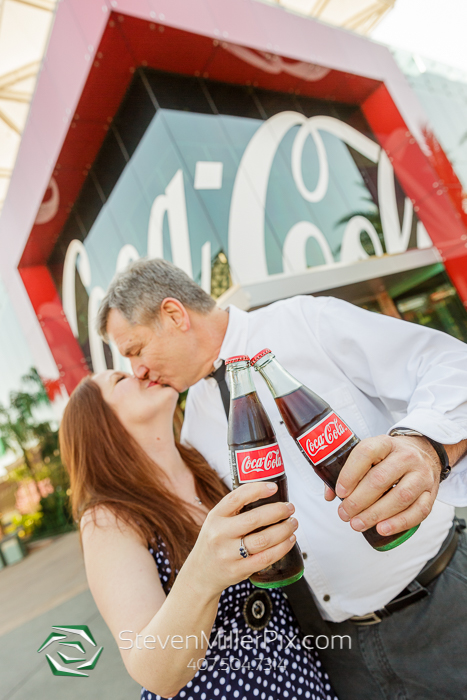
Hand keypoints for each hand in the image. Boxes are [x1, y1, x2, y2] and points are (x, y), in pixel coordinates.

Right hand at [187, 482, 297, 596]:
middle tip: (290, 508)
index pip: (236, 498)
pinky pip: (265, 558)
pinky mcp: (238, 570)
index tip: (273, 487)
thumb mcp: (216, 521)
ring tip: (292, 524)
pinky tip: (289, 541)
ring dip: (283, 530)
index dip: (257, 490)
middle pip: (254, 519)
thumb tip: (267, 494)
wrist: (200, 574)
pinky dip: (281, 548)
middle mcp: (220, 534)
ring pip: (263, 540)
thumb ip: (235, 509)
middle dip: (278, 512)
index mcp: (215, 517)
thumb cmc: (214, 542)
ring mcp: (228, 554)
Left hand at [324, 434, 441, 536]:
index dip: (350, 474)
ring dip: (376, 514)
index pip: (365, 453)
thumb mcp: (369, 455)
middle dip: (358, 501)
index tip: (339, 492)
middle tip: (344, 514)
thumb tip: (329, 495)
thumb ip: (348, 472)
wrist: (422, 453)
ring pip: (400, 496)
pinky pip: (419, 511)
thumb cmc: (388, 458)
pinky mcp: (431, 493)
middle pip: (380, 479)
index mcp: (385, 443)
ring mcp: (421, 475)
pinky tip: (382, 528)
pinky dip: (399, 522)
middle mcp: (406, 456)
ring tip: (358, 524)